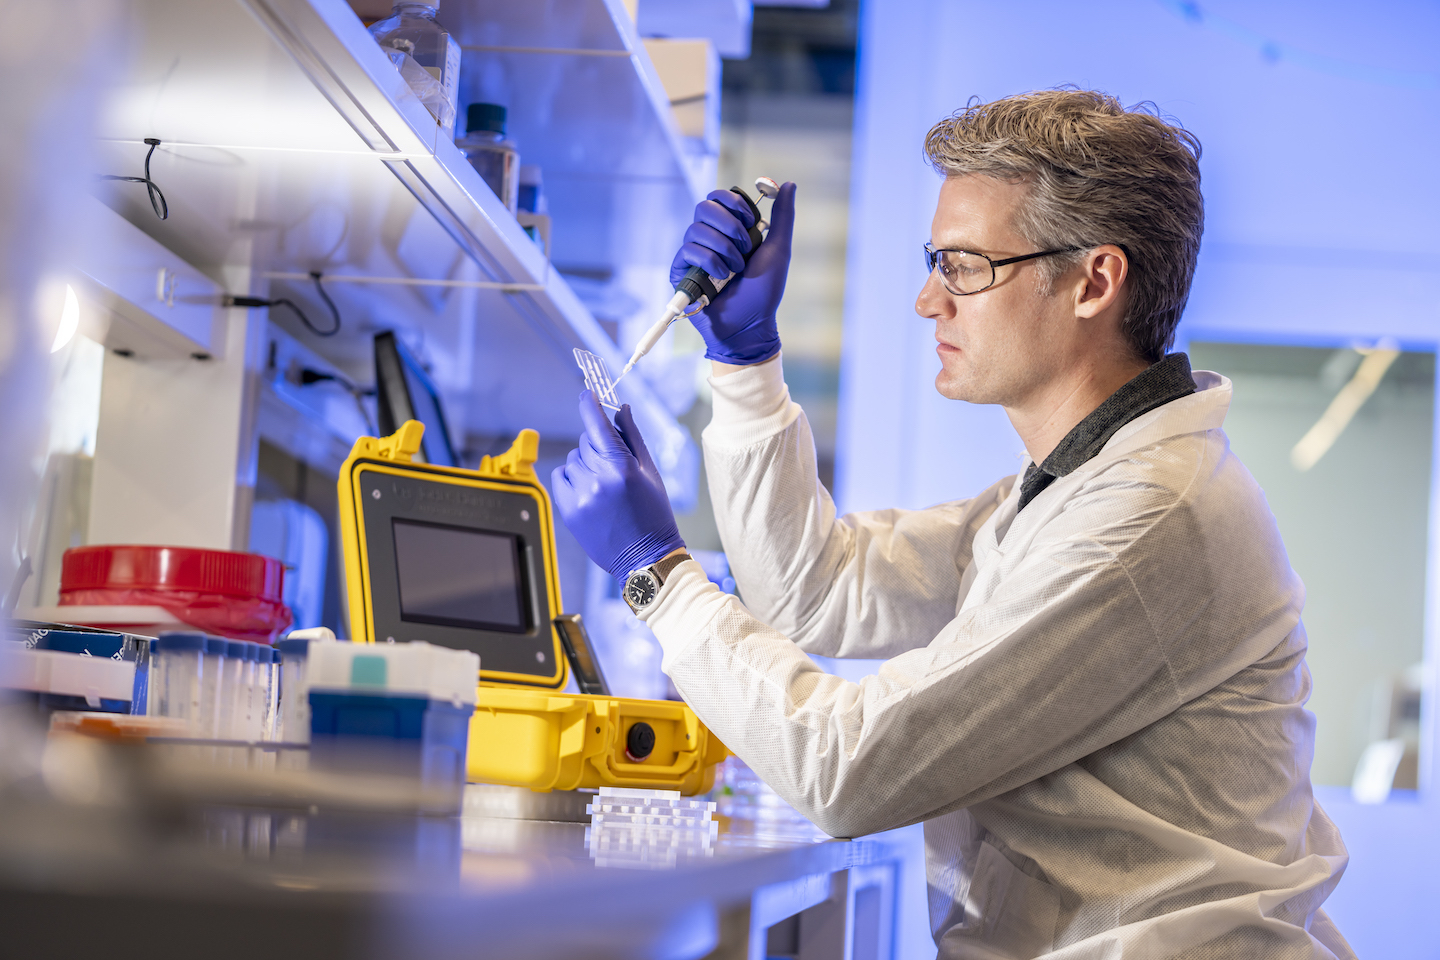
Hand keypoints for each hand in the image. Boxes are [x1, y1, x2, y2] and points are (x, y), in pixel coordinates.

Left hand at [551, 391, 684, 581]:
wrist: (645, 557)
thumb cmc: (653, 514)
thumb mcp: (650, 473)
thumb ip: (632, 438)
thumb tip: (621, 409)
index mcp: (622, 467)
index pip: (597, 425)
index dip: (589, 405)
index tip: (586, 394)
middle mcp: (598, 479)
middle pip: (586, 442)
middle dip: (598, 446)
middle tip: (613, 465)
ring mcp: (581, 496)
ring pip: (572, 459)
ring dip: (584, 463)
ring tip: (603, 484)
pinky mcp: (568, 511)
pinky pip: (559, 477)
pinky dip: (570, 477)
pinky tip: (588, 490)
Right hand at [669, 181, 796, 364]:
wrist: (750, 324)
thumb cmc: (764, 292)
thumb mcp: (779, 250)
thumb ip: (783, 217)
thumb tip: (789, 184)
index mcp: (729, 229)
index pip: (719, 197)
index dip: (733, 202)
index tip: (751, 219)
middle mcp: (709, 238)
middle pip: (704, 207)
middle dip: (729, 224)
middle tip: (745, 246)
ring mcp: (693, 255)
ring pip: (696, 229)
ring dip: (723, 248)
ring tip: (736, 270)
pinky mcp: (681, 271)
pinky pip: (688, 250)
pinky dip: (709, 261)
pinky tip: (722, 277)